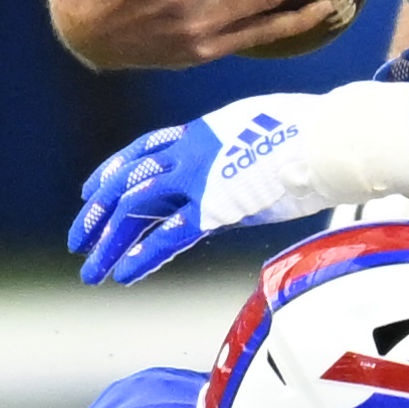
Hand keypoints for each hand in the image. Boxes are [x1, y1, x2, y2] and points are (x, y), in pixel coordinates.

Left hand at [68, 95, 339, 283]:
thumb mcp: (260, 131)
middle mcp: (190, 153)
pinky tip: (125, 276)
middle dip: (97, 215)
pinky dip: (143, 256)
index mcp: (200, 132)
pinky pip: (167, 235)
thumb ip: (236, 152)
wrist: (330, 139)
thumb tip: (239, 166)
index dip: (112, 171)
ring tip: (92, 271)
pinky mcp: (215, 207)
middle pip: (126, 182)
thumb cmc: (311, 136)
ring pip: (135, 209)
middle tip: (78, 242)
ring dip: (110, 243)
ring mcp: (199, 179)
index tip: (90, 191)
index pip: (142, 151)